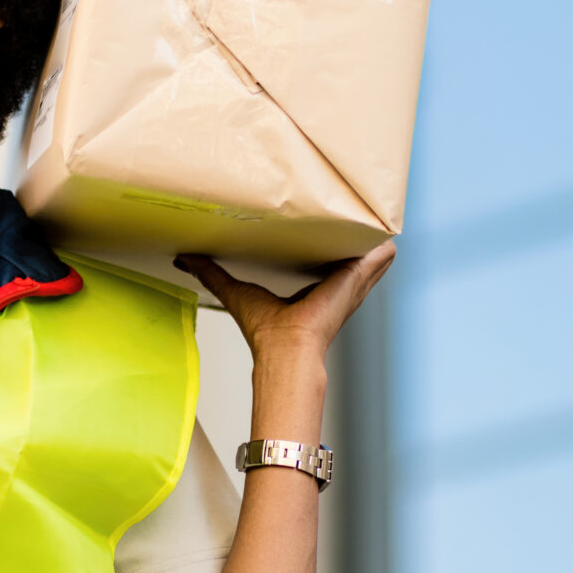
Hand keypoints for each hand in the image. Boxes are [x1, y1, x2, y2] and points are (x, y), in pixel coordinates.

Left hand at [175, 244, 395, 365]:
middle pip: (345, 265)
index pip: (320, 268)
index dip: (324, 251)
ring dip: (369, 250)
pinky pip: (371, 266)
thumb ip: (212, 274)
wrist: (287, 349)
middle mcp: (330, 292)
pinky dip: (379, 255)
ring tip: (377, 228)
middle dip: (352, 246)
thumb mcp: (236, 290)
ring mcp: (345, 290)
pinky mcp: (352, 284)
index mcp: (309, 294)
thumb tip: (186, 259)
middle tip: (359, 223)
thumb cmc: (266, 331)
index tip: (325, 233)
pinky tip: (387, 243)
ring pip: (362, 266)